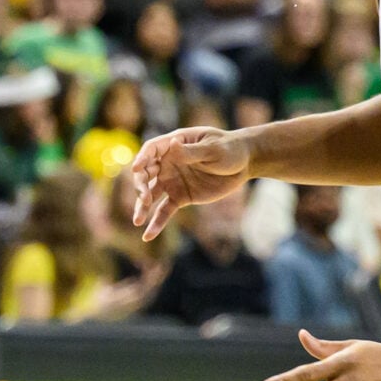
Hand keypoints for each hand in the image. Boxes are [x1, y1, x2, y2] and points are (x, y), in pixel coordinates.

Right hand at [129, 127, 249, 238]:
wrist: (244, 164)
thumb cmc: (229, 149)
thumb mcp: (213, 149)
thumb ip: (191, 151)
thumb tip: (172, 144)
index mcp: (173, 144)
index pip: (151, 150)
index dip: (142, 158)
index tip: (137, 169)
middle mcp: (168, 163)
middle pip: (146, 173)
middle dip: (141, 185)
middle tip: (144, 199)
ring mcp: (172, 181)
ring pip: (150, 194)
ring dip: (142, 206)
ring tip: (137, 220)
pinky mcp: (180, 197)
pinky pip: (164, 211)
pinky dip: (156, 223)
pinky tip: (148, 235)